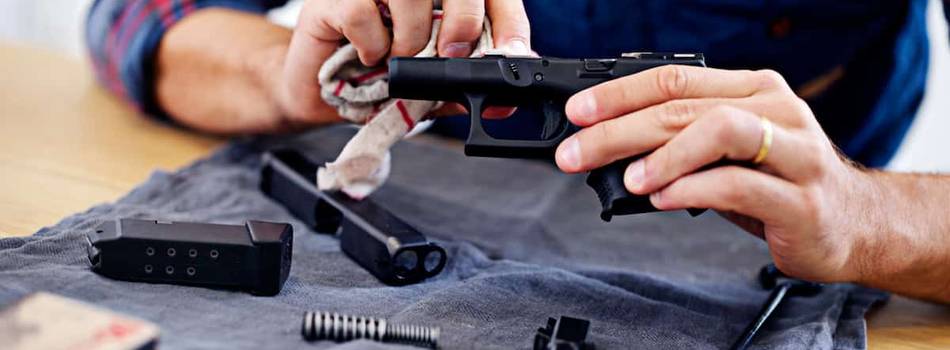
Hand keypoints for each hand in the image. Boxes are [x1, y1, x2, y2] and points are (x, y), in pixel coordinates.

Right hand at [275, 0, 530, 125]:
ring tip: (398, 58)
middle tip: (453, 55)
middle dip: (465, 23)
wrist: (317, 89)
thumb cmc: (375, 77)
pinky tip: (367, 53)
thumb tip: (503, 99)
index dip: (508, 21)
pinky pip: (363, 14)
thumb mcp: (428, 88)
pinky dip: (371, 44)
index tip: (510, 55)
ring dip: (412, 39)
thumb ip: (464, 88)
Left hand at [554, 65, 881, 282]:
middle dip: (619, 129)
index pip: (674, 79)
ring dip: (663, 153)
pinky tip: (662, 199)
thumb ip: (681, 142)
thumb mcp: (728, 154)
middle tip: (577, 152)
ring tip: (627, 178)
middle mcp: (777, 111)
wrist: (856, 225)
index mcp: (753, 91)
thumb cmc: (781, 186)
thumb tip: (608, 147)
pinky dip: (692, 189)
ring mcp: (795, 153)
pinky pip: (739, 185)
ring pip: (719, 130)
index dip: (618, 94)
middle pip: (684, 107)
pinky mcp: (802, 200)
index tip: (577, 115)